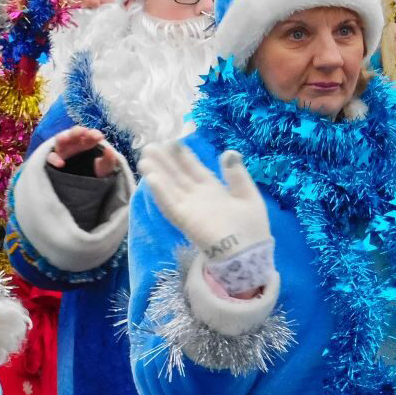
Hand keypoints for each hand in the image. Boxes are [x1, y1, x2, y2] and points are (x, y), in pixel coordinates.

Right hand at [46, 126, 118, 177]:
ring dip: (62, 138)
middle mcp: (74, 144)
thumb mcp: (105, 168)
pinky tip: (61, 164)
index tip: (99, 137)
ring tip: (64, 139)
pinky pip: (51, 157)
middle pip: (73, 133)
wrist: (84, 188)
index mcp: (87, 142)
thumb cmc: (95, 174)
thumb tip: (110, 150)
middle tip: (82, 132)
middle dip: (77, 131)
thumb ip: (108, 160)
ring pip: (60, 141)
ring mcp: (63, 151)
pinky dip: (54, 159)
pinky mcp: (55, 161)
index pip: (89, 135)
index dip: (93, 134)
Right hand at [138, 143, 270, 260]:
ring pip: (169, 187)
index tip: (172, 141)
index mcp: (213, 190)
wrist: (248, 253)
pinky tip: (151, 179)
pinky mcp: (184, 220)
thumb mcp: (248, 195)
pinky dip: (161, 192)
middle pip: (178, 176)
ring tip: (145, 158)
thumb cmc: (250, 227)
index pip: (195, 169)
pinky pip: (170, 204)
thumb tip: (229, 152)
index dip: (183, 156)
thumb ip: (237, 175)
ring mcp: (189, 208)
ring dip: (157, 173)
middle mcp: (198, 197)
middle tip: (150, 146)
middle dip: (164, 161)